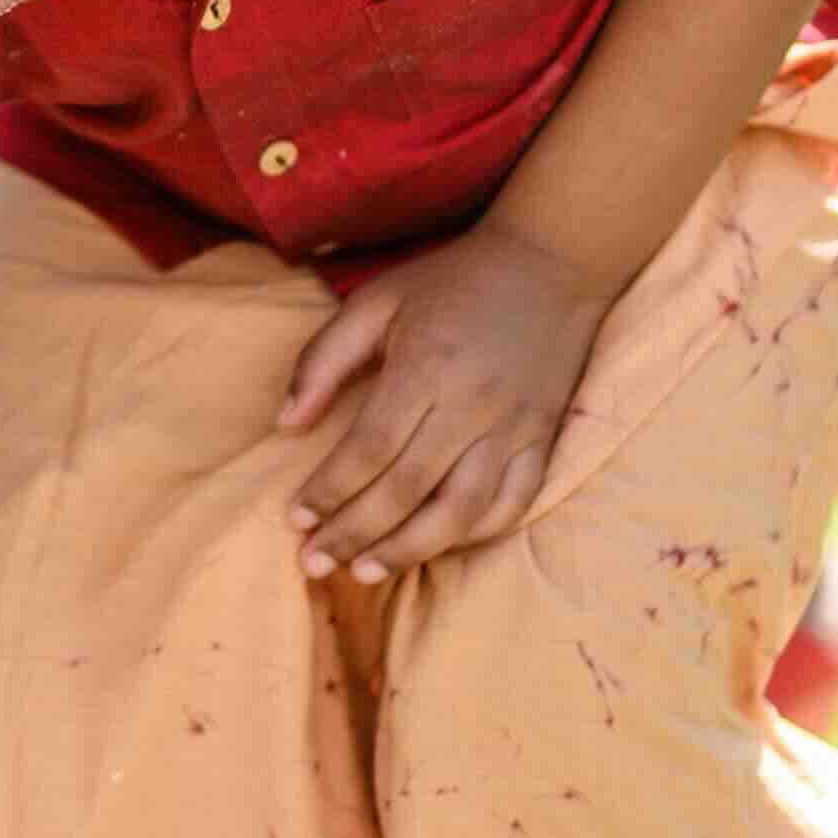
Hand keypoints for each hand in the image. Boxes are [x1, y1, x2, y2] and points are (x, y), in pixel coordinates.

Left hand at [278, 223, 612, 578]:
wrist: (551, 264)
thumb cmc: (453, 282)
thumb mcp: (376, 300)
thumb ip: (324, 359)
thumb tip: (286, 425)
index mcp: (427, 366)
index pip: (370, 449)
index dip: (328, 491)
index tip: (295, 519)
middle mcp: (473, 405)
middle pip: (407, 490)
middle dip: (354, 534)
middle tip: (314, 564)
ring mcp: (515, 428)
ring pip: (461, 512)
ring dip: (409, 550)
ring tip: (364, 573)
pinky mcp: (544, 440)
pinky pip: (512, 506)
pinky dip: (473, 536)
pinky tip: (433, 548)